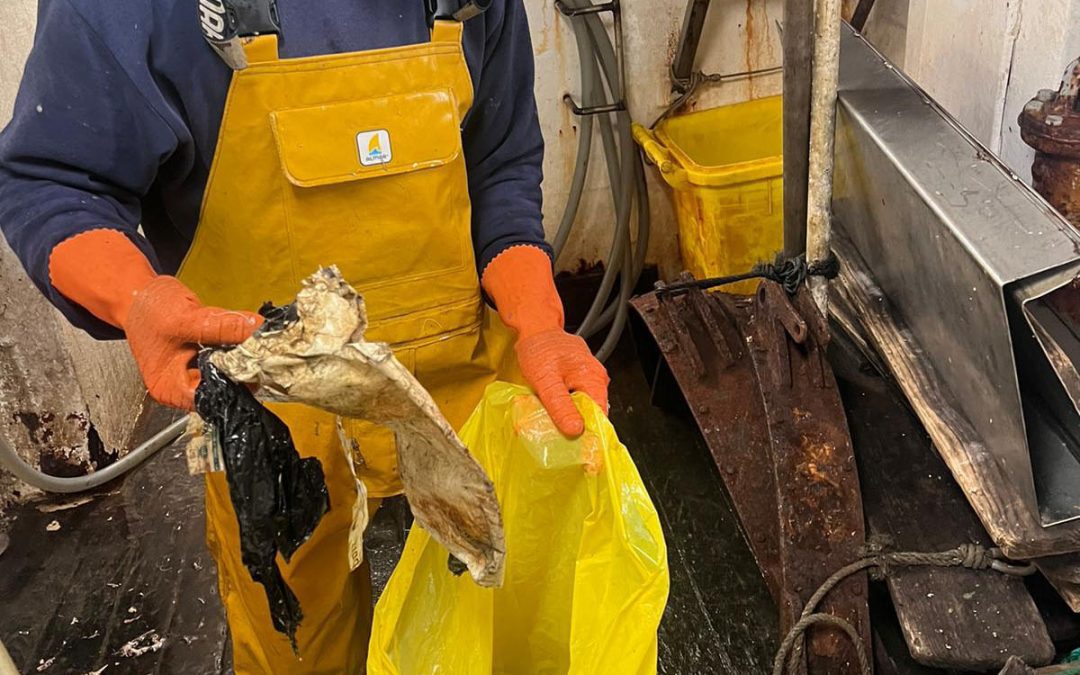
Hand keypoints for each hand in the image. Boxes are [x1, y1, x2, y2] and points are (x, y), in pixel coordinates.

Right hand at [49, 230, 261, 410]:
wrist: (138, 294)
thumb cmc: (148, 310)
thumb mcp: (185, 318)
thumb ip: (222, 327)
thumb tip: (257, 330)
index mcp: (171, 388)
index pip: (214, 397)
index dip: (237, 381)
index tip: (258, 362)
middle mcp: (184, 386)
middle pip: (225, 386)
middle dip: (243, 367)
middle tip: (259, 347)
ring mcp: (196, 373)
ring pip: (231, 371)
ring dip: (243, 355)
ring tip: (249, 337)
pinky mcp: (206, 359)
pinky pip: (230, 357)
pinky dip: (238, 346)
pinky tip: (241, 333)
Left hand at [515, 329, 608, 435]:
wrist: (535, 329)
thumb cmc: (539, 349)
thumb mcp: (546, 380)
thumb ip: (560, 405)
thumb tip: (576, 430)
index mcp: (594, 378)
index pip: (601, 415)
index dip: (591, 434)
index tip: (580, 451)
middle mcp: (597, 377)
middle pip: (593, 412)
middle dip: (578, 426)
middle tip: (560, 437)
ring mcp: (590, 377)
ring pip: (584, 406)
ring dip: (571, 416)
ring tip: (554, 423)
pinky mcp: (581, 378)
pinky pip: (578, 398)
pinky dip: (567, 406)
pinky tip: (555, 409)